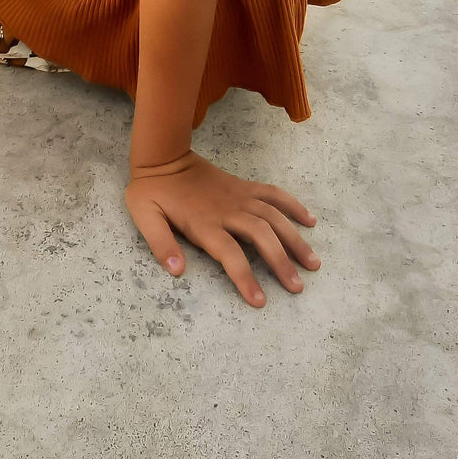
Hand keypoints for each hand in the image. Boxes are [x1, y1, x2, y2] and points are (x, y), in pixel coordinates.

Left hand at [125, 150, 319, 305]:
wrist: (163, 156)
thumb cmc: (152, 192)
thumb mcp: (145, 218)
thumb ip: (160, 244)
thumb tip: (177, 271)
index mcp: (204, 223)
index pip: (230, 255)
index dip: (246, 278)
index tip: (260, 301)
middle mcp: (227, 211)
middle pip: (261, 236)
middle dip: (281, 262)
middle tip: (298, 287)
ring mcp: (239, 197)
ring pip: (274, 217)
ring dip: (295, 239)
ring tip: (313, 262)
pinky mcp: (244, 186)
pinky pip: (273, 194)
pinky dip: (293, 205)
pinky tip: (310, 220)